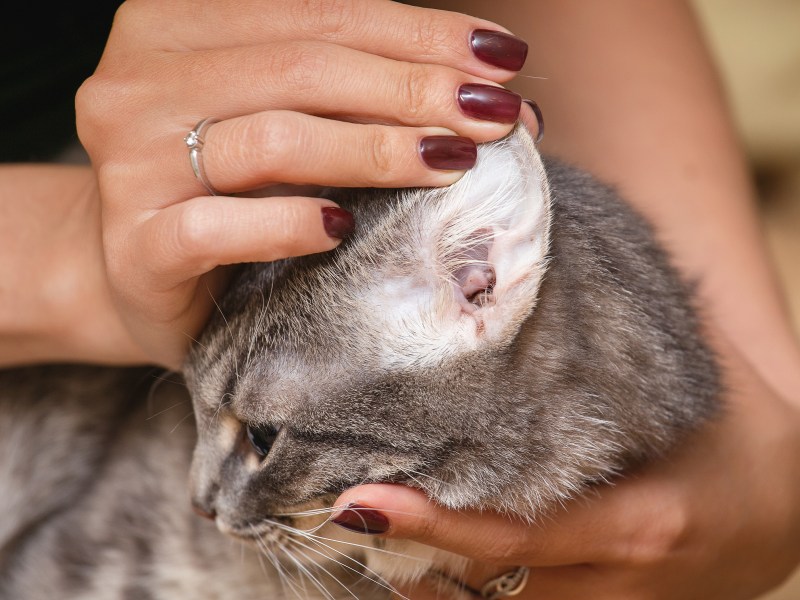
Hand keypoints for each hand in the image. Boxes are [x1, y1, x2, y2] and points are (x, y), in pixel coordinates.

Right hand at [76, 0, 527, 368]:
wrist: (141, 273)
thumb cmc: (228, 192)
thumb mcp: (283, 120)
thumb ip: (356, 93)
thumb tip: (494, 91)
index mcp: (174, 27)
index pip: (318, 14)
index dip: (418, 32)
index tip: (500, 58)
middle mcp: (140, 83)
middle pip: (301, 68)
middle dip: (413, 89)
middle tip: (492, 116)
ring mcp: (130, 165)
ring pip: (270, 139)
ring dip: (374, 150)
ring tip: (450, 163)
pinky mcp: (135, 246)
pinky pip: (214, 227)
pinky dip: (286, 224)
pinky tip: (341, 230)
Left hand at [333, 334, 799, 598]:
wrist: (787, 508)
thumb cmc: (733, 434)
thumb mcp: (691, 384)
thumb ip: (618, 343)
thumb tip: (537, 270)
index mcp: (640, 526)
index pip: (514, 536)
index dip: (433, 524)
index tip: (358, 504)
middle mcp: (619, 588)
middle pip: (488, 585)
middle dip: (414, 554)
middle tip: (345, 502)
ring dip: (429, 577)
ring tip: (372, 523)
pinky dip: (463, 587)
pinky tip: (423, 554)